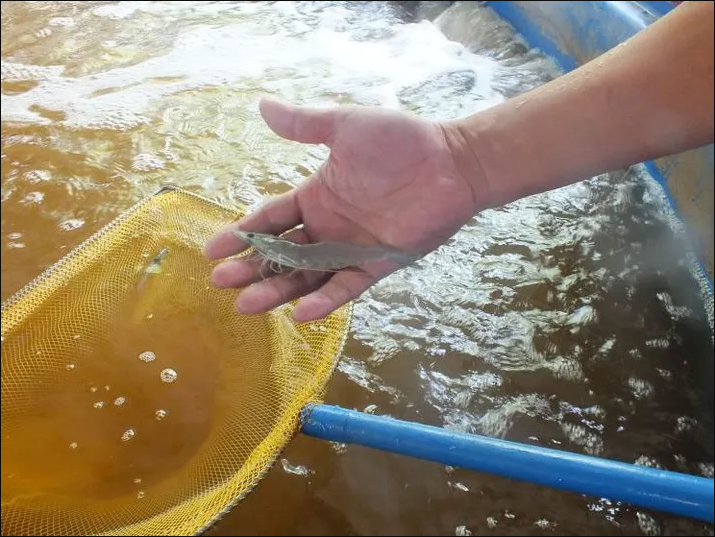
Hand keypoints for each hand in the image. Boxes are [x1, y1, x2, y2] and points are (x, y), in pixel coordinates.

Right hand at [204, 97, 487, 321]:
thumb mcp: (345, 128)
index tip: (212, 249)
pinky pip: (347, 286)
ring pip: (307, 276)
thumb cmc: (401, 142)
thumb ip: (305, 125)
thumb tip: (261, 105)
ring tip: (246, 304)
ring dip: (278, 291)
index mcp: (316, 197)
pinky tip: (301, 312)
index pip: (270, 220)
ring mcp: (351, 249)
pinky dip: (326, 300)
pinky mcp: (378, 265)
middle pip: (282, 254)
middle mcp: (328, 227)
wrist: (452, 162)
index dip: (242, 234)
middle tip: (221, 281)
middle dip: (252, 268)